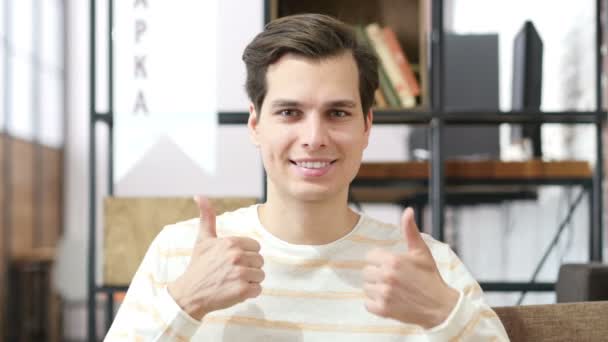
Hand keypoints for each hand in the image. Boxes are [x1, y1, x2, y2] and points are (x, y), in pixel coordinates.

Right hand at [167, 196, 264, 319]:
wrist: (189, 294)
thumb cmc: (198, 266)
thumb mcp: (203, 239)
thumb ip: (207, 217)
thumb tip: (199, 195)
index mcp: (231, 242)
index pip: (256, 247)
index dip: (246, 255)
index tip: (232, 261)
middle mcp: (236, 256)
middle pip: (260, 261)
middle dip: (249, 268)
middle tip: (231, 273)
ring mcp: (240, 274)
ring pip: (260, 275)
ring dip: (249, 281)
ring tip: (233, 282)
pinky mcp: (242, 291)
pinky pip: (258, 289)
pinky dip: (249, 293)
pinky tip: (235, 291)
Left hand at [363, 208, 458, 328]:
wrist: (440, 306)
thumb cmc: (430, 277)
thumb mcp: (421, 252)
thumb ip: (410, 231)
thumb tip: (408, 211)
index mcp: (393, 260)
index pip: (370, 257)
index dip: (379, 261)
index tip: (391, 267)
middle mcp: (386, 276)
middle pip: (366, 272)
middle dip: (377, 275)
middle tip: (393, 280)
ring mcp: (384, 294)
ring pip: (366, 288)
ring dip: (376, 289)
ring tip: (392, 290)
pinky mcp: (383, 310)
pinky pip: (367, 304)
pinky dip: (375, 304)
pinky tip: (388, 301)